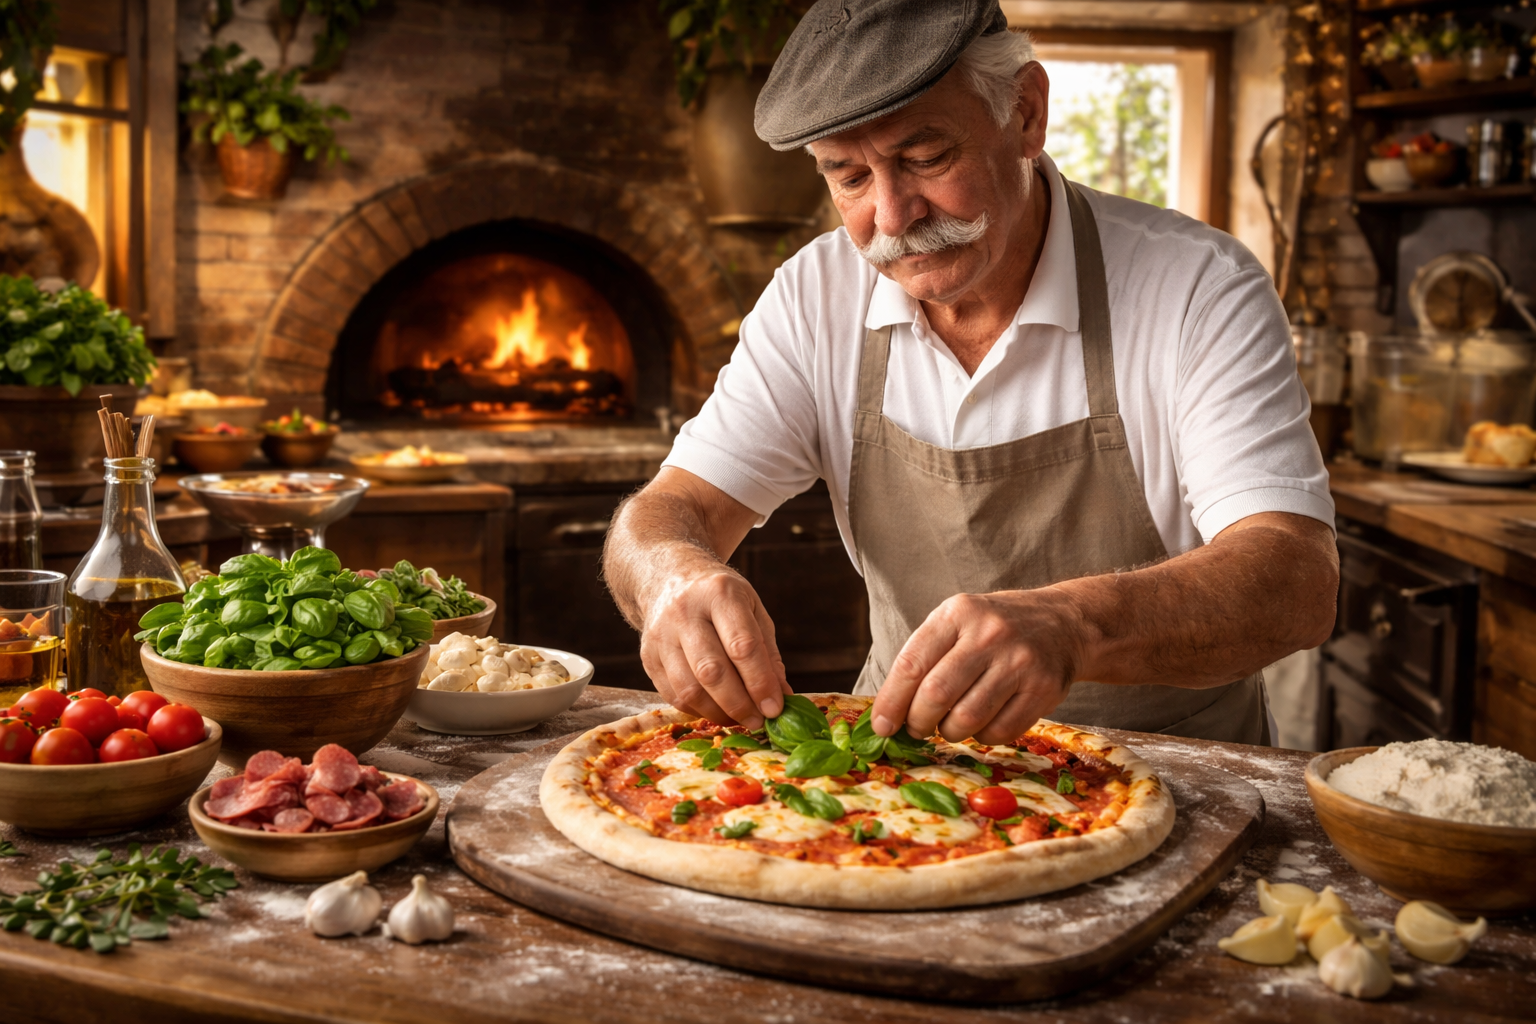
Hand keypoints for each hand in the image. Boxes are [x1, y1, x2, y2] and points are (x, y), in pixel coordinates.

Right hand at [639, 567, 790, 727]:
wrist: (668, 578)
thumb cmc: (719, 598)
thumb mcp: (752, 609)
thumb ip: (767, 652)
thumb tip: (781, 695)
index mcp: (719, 594)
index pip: (742, 646)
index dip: (760, 682)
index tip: (775, 708)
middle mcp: (685, 612)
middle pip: (711, 670)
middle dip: (739, 704)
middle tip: (758, 721)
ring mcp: (661, 635)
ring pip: (688, 688)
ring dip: (717, 712)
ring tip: (739, 719)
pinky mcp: (647, 656)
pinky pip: (672, 695)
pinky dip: (697, 710)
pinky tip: (716, 710)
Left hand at [870, 589, 1081, 745]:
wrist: (1063, 623)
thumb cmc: (994, 629)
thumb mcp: (957, 623)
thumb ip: (924, 658)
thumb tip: (888, 713)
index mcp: (958, 613)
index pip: (912, 664)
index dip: (891, 701)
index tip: (881, 726)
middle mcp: (990, 634)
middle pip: (937, 694)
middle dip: (918, 722)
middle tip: (917, 729)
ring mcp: (1020, 661)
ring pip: (967, 719)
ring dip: (949, 733)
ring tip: (949, 725)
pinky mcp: (1044, 689)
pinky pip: (1000, 731)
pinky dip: (983, 737)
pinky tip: (982, 723)